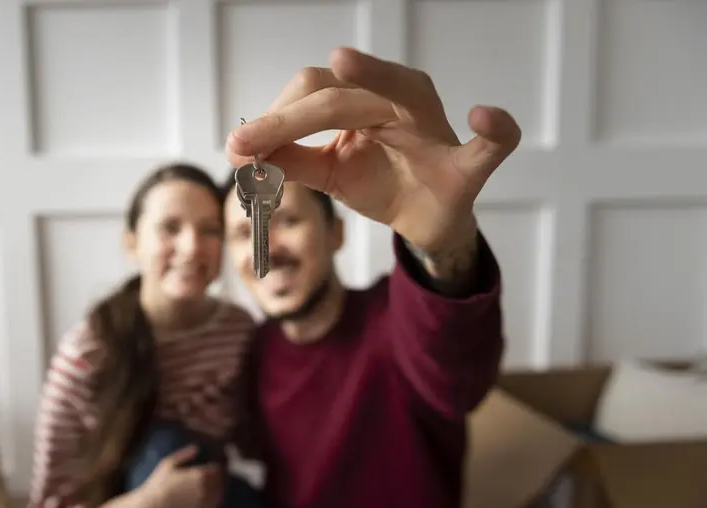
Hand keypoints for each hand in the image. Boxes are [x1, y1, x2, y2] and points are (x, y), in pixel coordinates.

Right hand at [135, 445, 224, 507]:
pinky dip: (218, 500)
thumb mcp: (168, 463)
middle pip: (221, 481)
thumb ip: (184, 454)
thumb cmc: (158, 483)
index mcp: (198, 474)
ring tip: (218, 484)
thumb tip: (196, 447)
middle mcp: (204, 488)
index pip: (217, 469)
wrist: (152, 506)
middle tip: (220, 473)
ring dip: (221, 488)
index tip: (216, 464)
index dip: (218, 465)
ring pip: (220, 493)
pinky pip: (215, 506)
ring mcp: (203, 501)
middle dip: (221, 476)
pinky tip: (215, 497)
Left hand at [225, 47, 521, 255]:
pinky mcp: (468, 166)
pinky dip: (494, 130)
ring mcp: (437, 129)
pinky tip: (485, 117)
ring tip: (343, 63)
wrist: (425, 221)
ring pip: (402, 92)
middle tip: (245, 145)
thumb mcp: (327, 173)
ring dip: (372, 77)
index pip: (313, 93)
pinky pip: (491, 145)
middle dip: (288, 118)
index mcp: (366, 99)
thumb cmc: (380, 183)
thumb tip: (242, 152)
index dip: (273, 118)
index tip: (236, 146)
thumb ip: (292, 160)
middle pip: (340, 94)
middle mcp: (401, 100)